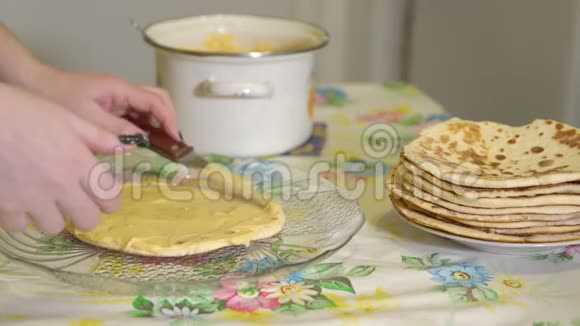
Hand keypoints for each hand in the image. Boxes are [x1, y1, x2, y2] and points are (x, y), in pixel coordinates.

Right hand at [0, 83, 124, 233]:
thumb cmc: (26, 111)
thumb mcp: (68, 117)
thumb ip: (98, 137)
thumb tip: (125, 149)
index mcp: (80, 164)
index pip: (109, 198)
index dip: (110, 200)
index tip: (104, 196)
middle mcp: (61, 187)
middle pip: (88, 221)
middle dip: (87, 214)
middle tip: (79, 203)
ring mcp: (32, 200)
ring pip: (54, 227)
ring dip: (54, 217)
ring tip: (47, 202)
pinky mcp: (5, 207)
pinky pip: (20, 226)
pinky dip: (21, 217)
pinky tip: (19, 201)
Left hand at [30, 67, 179, 139]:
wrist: (36, 85)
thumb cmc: (59, 98)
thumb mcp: (88, 117)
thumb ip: (115, 129)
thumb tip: (140, 142)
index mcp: (120, 89)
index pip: (155, 101)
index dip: (168, 119)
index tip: (174, 139)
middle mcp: (124, 91)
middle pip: (158, 99)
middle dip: (168, 119)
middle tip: (171, 142)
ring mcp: (119, 98)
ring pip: (149, 107)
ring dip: (157, 124)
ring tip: (162, 146)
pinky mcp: (113, 106)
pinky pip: (136, 114)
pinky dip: (145, 127)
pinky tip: (145, 143)